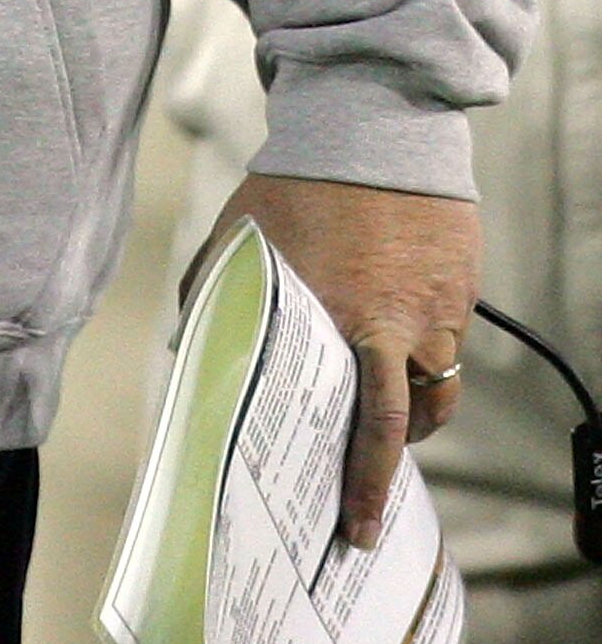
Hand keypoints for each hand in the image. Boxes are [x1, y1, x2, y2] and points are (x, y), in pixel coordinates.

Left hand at [182, 174, 477, 549]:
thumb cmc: (296, 180)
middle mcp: (396, 324)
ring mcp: (436, 308)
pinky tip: (400, 365)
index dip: (357, 479)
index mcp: (341, 317)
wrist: (372, 120)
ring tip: (381, 435)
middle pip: (405, 426)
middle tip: (366, 523)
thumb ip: (212, 289)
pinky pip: (448, 349)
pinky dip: (425, 369)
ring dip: (409, 422)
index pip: (360, 424)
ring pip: (434, 394)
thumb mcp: (241, 233)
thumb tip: (183, 341)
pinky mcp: (461, 289)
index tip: (346, 520)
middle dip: (384, 483)